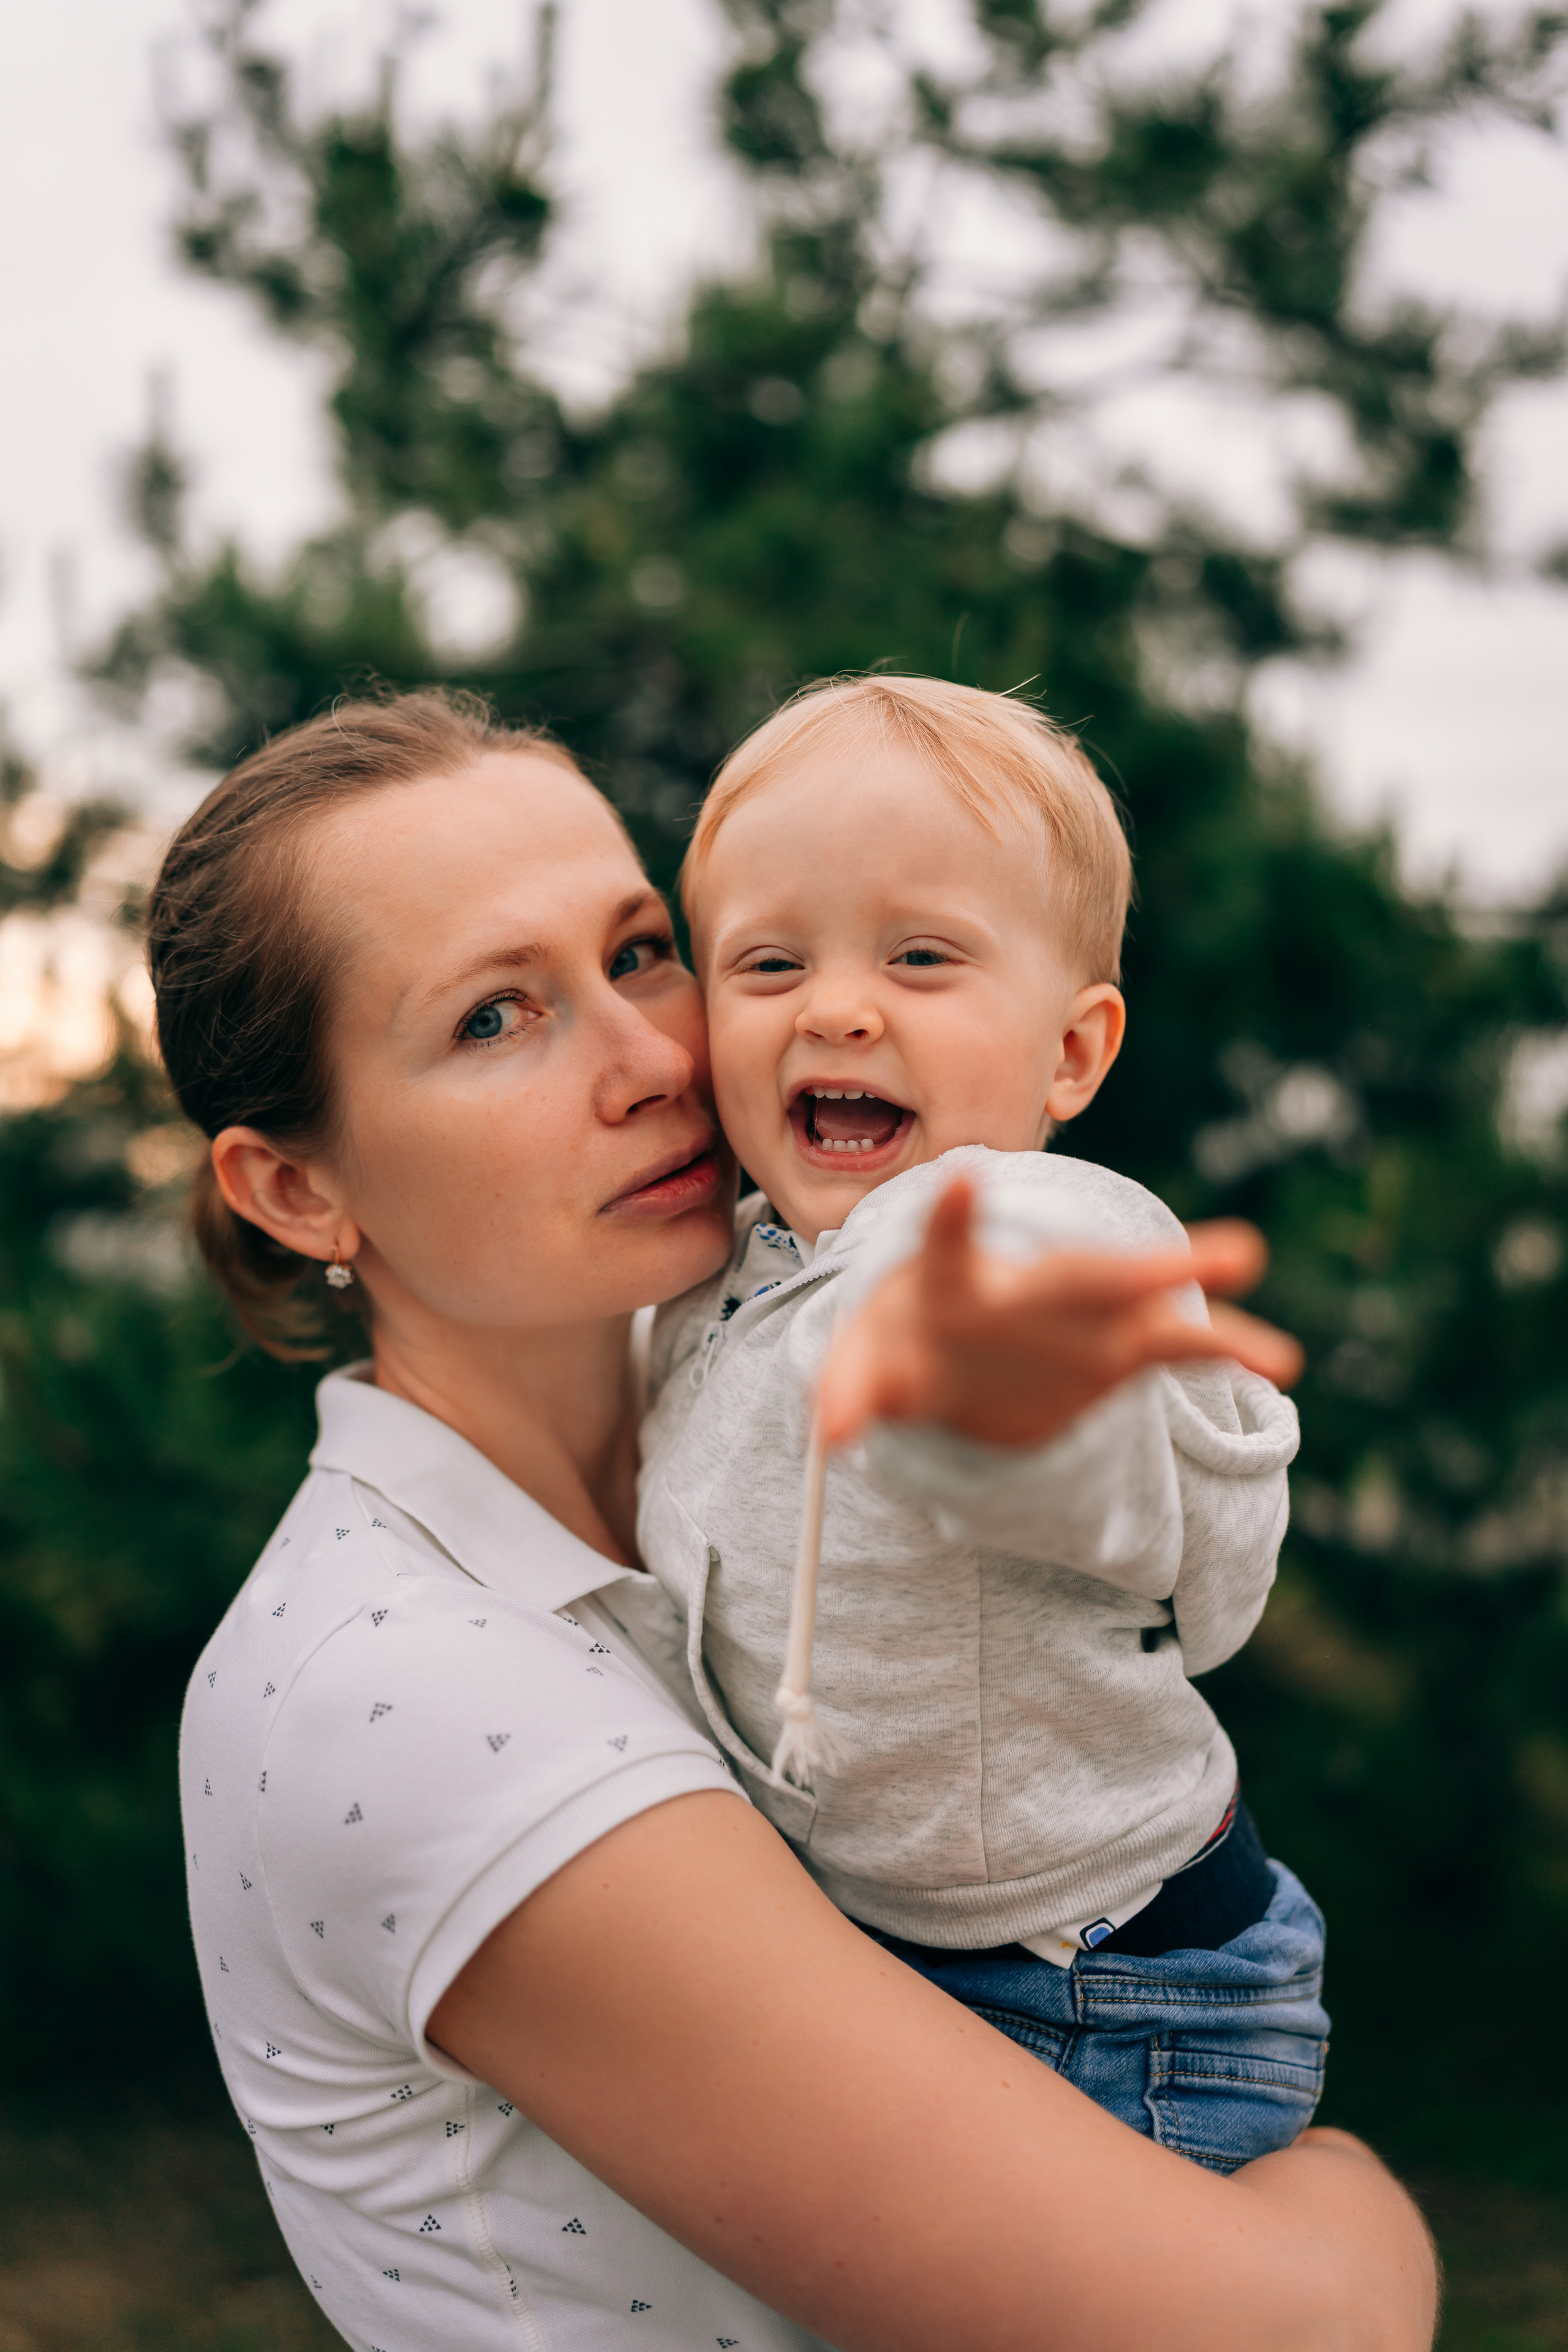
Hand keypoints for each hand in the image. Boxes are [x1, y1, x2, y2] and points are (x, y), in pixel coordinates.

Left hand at [817, 1177, 1303, 1449]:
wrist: (949, 1360)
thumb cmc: (901, 1349)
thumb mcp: (869, 1371)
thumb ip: (852, 1394)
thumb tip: (830, 1435)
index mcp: (952, 1285)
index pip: (945, 1249)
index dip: (949, 1220)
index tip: (959, 1179)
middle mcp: (1024, 1291)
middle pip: (1070, 1274)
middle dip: (1120, 1265)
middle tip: (1171, 1255)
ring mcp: (1076, 1316)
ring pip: (1138, 1293)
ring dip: (1188, 1273)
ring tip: (1248, 1255)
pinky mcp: (1115, 1350)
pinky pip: (1176, 1344)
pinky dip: (1225, 1346)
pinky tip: (1279, 1361)